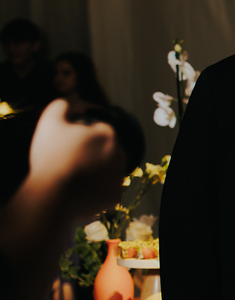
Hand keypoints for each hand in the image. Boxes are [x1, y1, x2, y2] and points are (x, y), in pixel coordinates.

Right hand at [27, 100, 125, 217]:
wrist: (54, 195)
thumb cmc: (51, 157)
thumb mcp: (49, 124)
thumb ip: (58, 107)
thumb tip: (66, 103)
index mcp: (107, 134)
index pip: (96, 130)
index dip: (79, 137)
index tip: (66, 146)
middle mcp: (120, 154)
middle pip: (104, 151)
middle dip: (90, 154)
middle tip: (67, 163)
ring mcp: (119, 176)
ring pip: (106, 171)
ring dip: (93, 173)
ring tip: (71, 178)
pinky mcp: (115, 196)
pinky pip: (105, 192)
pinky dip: (94, 192)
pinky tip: (78, 192)